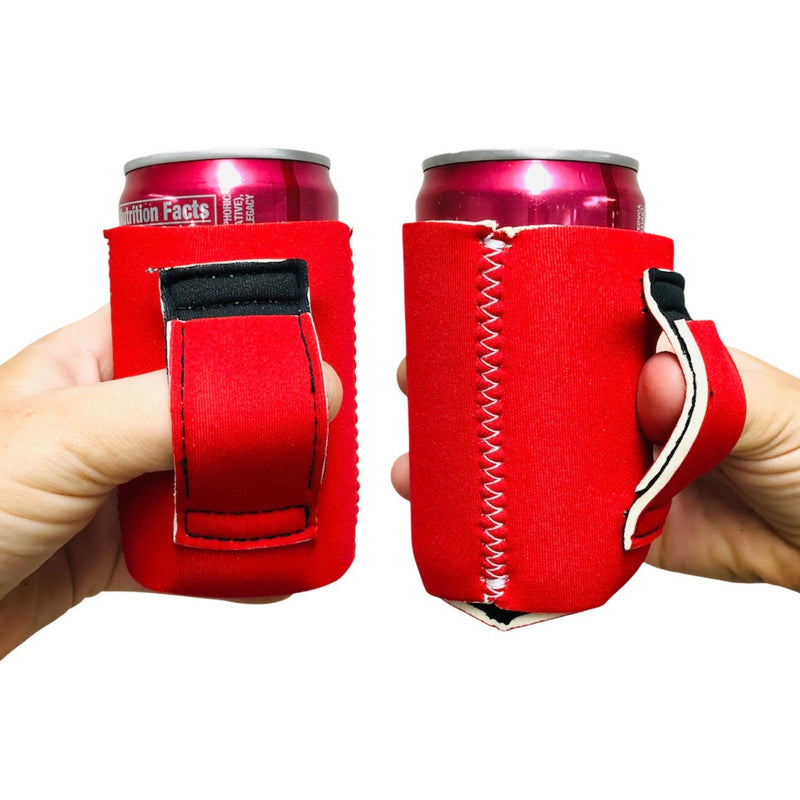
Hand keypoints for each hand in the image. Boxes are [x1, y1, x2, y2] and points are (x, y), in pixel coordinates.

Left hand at [0, 307, 341, 657]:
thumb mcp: (64, 436)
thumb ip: (177, 409)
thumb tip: (289, 394)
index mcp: (87, 361)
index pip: (189, 321)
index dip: (254, 326)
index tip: (317, 339)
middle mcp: (107, 416)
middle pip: (216, 406)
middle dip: (272, 422)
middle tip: (330, 432)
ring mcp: (115, 482)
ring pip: (212, 478)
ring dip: (260, 494)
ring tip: (315, 500)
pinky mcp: (116, 546)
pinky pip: (194, 546)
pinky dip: (236, 557)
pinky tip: (272, 562)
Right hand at [392, 350, 799, 590]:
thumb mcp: (772, 408)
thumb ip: (724, 390)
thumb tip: (658, 377)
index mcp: (648, 362)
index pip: (564, 330)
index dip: (507, 321)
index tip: (455, 315)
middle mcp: (620, 410)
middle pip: (530, 395)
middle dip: (469, 391)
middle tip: (415, 388)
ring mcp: (612, 468)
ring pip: (528, 460)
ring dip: (473, 464)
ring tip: (417, 469)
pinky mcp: (615, 524)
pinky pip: (552, 521)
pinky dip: (510, 523)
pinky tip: (469, 524)